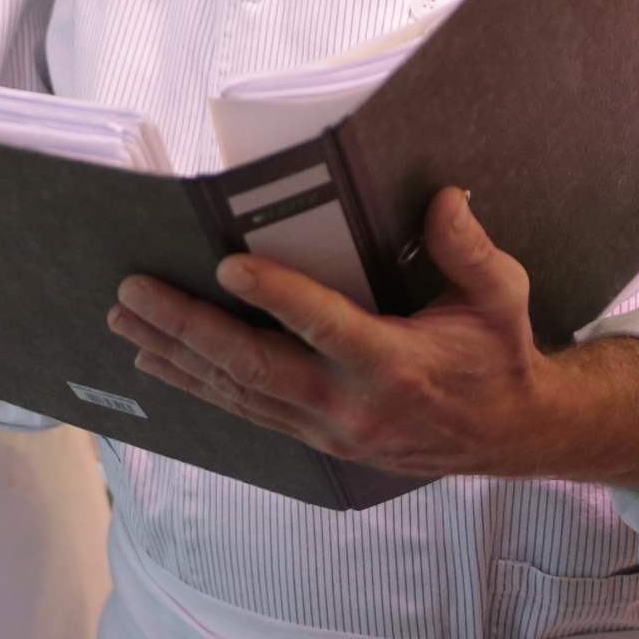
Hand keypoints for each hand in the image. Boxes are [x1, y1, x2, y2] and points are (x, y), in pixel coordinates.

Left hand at [105, 188, 638, 489]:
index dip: (275, 296)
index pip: (323, 326)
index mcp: (394, 364)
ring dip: (178, 356)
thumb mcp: (501, 297)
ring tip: (126, 320)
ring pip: (239, 393)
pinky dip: (200, 386)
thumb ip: (469, 250)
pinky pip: (248, 413)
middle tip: (135, 291)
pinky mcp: (318, 441)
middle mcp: (352, 405)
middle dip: (188, 327)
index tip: (226, 265)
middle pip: (255, 367)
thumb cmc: (500, 356)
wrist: (511, 435)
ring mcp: (329, 431)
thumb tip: (443, 198)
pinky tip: (161, 363)